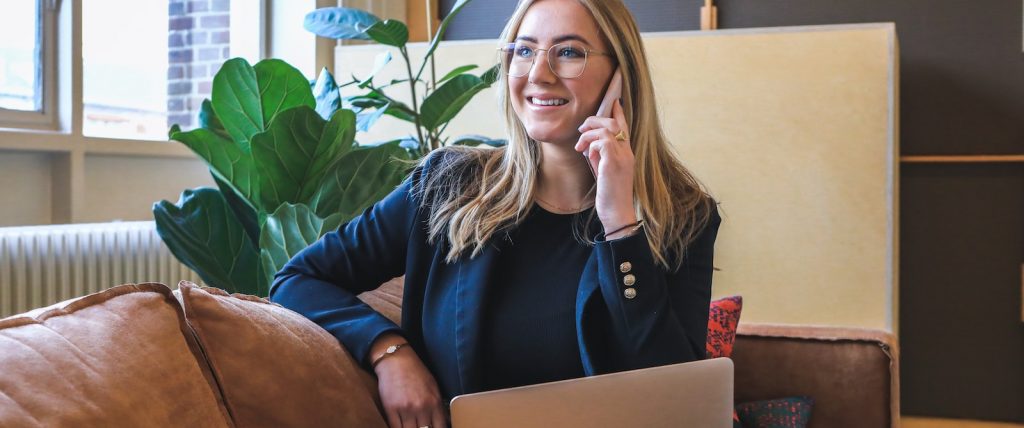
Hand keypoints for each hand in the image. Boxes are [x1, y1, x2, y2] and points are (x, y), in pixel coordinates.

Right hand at [372, 337, 446, 427]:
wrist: (396, 360)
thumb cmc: (416, 372)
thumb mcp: (433, 387)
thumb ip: (437, 406)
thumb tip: (441, 423)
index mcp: (435, 402)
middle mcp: (422, 407)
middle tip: (419, 426)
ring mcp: (406, 409)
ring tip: (410, 425)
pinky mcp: (391, 409)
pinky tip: (400, 425)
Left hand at [574, 100, 636, 232]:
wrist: (617, 213)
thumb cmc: (610, 195)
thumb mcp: (604, 171)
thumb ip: (600, 157)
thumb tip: (589, 146)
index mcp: (626, 153)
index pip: (624, 127)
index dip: (618, 113)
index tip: (614, 102)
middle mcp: (627, 152)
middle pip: (614, 123)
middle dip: (595, 120)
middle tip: (581, 129)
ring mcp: (622, 157)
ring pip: (607, 129)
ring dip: (589, 133)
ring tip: (580, 145)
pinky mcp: (614, 163)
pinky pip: (602, 142)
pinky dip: (591, 145)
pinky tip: (587, 154)